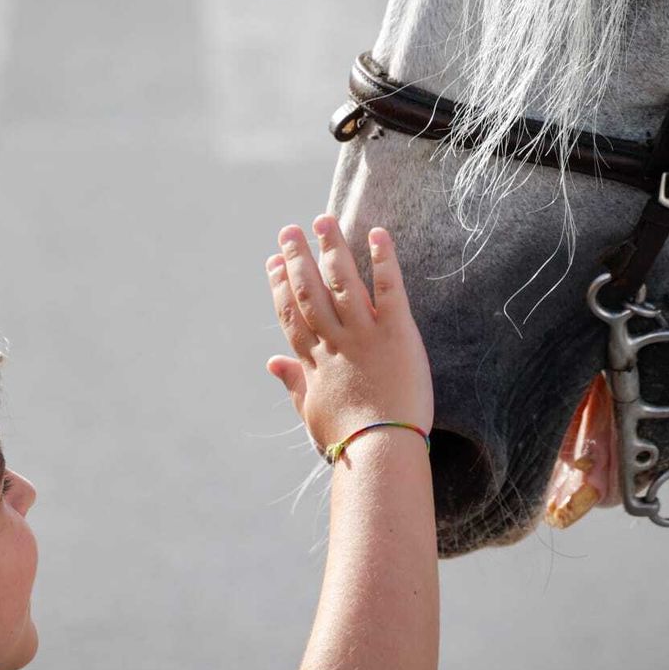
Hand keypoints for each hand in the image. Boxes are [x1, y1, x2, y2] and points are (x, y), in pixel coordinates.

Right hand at [266, 216, 433, 455]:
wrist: (381, 449)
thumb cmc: (349, 439)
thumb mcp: (312, 414)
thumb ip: (293, 384)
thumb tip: (272, 362)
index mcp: (315, 361)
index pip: (292, 315)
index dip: (280, 286)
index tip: (273, 262)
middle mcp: (335, 341)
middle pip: (310, 291)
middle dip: (297, 258)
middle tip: (289, 230)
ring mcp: (364, 334)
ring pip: (343, 282)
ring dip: (331, 248)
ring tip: (323, 220)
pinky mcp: (396, 332)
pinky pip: (389, 288)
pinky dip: (383, 260)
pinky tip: (378, 234)